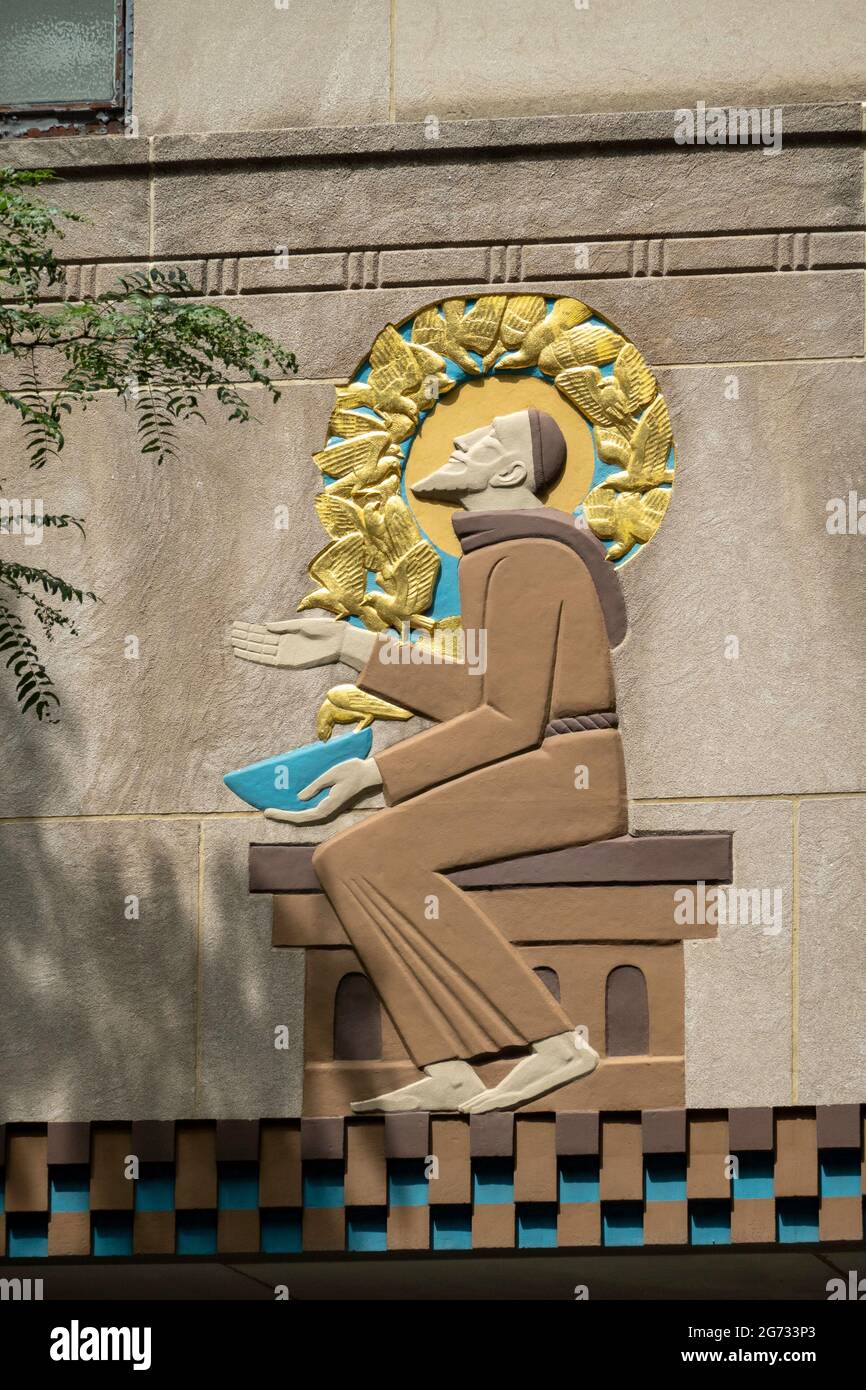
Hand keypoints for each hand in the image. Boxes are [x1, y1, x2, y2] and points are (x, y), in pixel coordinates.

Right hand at [231, 617, 345, 668]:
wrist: (339, 641)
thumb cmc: (325, 629)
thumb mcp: (302, 625)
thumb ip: (283, 627)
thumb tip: (264, 626)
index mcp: (287, 633)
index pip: (263, 631)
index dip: (250, 629)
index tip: (236, 625)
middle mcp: (283, 643)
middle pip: (259, 640)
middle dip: (245, 637)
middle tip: (229, 633)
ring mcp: (285, 653)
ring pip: (260, 650)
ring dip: (246, 646)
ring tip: (232, 642)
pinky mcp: (288, 662)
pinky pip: (268, 660)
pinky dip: (255, 657)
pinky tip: (244, 653)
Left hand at [264, 756, 382, 822]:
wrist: (367, 773)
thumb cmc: (351, 771)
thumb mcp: (331, 775)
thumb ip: (315, 787)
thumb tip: (299, 798)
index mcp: (327, 806)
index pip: (301, 816)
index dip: (284, 815)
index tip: (269, 811)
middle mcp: (326, 811)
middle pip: (301, 819)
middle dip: (283, 816)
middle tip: (266, 811)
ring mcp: (327, 809)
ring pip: (305, 816)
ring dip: (290, 814)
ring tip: (275, 809)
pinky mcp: (328, 804)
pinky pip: (310, 810)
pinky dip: (298, 809)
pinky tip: (289, 804)